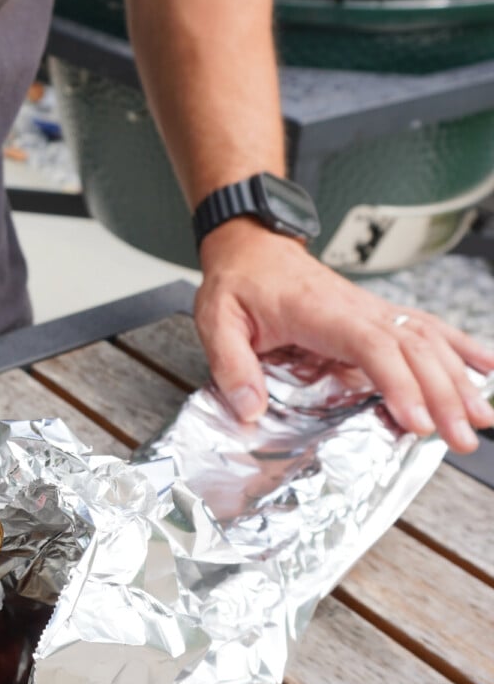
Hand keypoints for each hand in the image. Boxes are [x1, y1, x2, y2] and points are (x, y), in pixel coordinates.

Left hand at [195, 221, 493, 452]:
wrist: (251, 245)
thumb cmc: (238, 281)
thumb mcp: (216, 319)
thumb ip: (231, 364)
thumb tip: (248, 410)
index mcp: (320, 313)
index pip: (372, 347)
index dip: (400, 383)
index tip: (416, 420)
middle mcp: (357, 310)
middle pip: (413, 350)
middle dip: (443, 395)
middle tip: (461, 438)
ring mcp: (372, 311)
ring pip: (429, 341)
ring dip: (459, 380)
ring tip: (482, 419)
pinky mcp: (376, 316)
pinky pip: (426, 329)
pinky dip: (461, 348)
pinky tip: (487, 369)